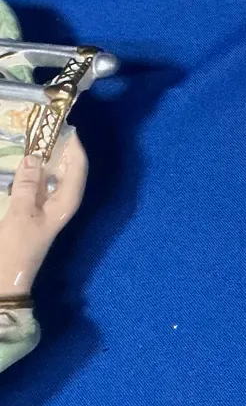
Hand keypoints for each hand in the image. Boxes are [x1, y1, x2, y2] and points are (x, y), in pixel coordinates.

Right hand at [0, 136, 86, 297]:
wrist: (6, 279)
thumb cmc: (16, 246)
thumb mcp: (21, 213)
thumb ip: (28, 185)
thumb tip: (34, 156)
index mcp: (67, 201)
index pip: (79, 167)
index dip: (74, 146)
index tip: (66, 127)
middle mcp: (63, 202)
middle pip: (67, 169)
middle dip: (60, 150)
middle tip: (46, 130)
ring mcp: (49, 207)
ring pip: (53, 177)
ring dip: (46, 161)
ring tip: (35, 142)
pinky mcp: (35, 213)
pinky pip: (40, 187)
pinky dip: (35, 175)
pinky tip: (24, 167)